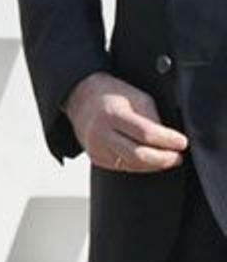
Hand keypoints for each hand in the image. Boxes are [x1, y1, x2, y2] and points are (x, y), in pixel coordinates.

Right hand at [65, 72, 186, 172]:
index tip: (181, 142)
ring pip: (132, 165)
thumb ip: (152, 118)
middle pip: (137, 155)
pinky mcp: (97, 158)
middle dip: (163, 159)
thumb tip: (167, 139)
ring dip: (153, 165)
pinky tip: (150, 160)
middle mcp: (102, 134)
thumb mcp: (136, 97)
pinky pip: (123, 167)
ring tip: (168, 159)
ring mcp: (97, 148)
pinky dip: (140, 165)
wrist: (81, 100)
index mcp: (113, 114)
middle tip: (177, 157)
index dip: (167, 140)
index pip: (145, 133)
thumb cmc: (110, 94)